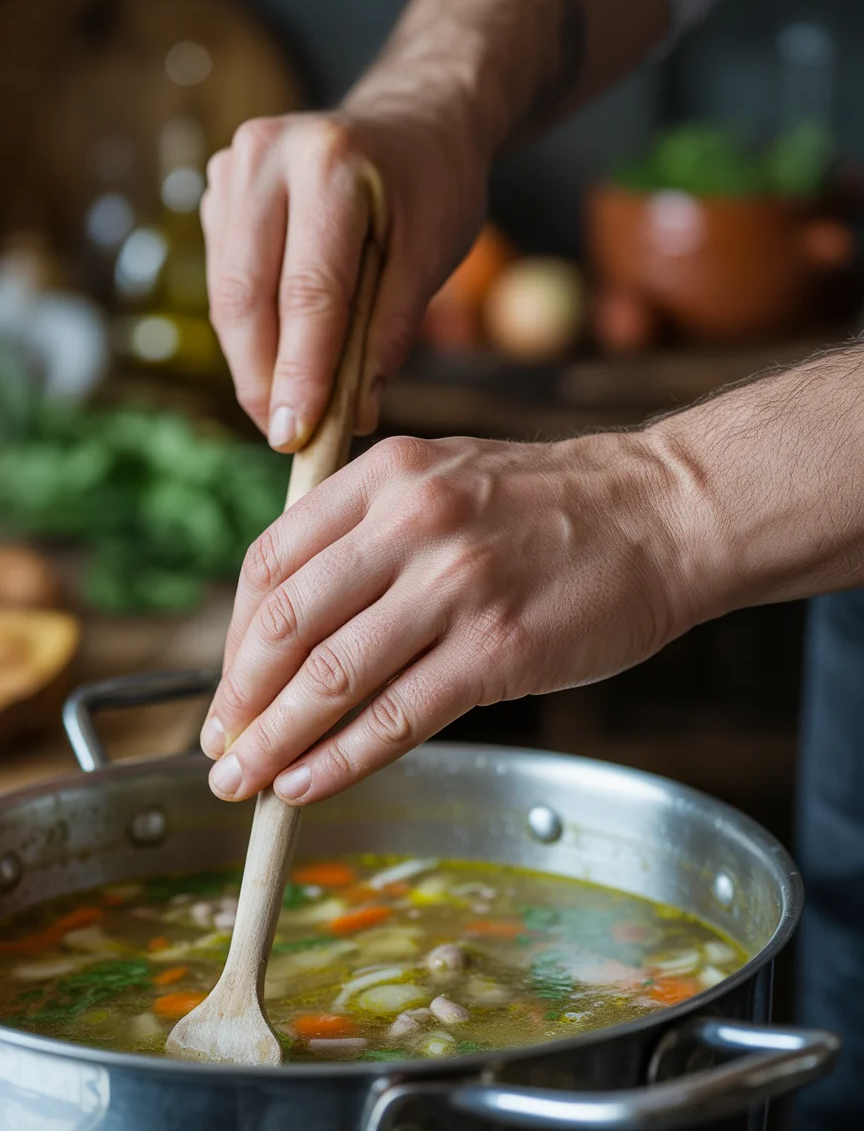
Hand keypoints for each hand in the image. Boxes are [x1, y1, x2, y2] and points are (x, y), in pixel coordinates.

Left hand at [200, 433, 690, 804]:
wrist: (663, 515)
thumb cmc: (551, 508)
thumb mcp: (447, 479)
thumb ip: (369, 534)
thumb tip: (294, 630)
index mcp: (387, 476)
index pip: (272, 561)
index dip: (235, 637)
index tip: (228, 688)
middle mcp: (413, 522)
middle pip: (289, 624)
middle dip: (241, 699)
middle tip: (222, 749)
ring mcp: (457, 586)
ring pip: (333, 676)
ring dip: (277, 740)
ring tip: (246, 782)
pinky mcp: (498, 650)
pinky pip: (396, 717)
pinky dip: (340, 760)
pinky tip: (308, 785)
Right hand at [201, 107, 486, 450]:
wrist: (414, 119)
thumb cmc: (432, 189)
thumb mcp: (432, 257)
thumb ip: (389, 332)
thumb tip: (353, 414)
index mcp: (329, 165)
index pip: (307, 292)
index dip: (299, 373)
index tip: (295, 436)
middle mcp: (266, 157)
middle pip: (246, 296)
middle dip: (262, 379)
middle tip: (285, 438)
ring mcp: (233, 168)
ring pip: (226, 294)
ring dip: (251, 361)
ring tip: (284, 410)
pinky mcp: (220, 188)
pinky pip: (224, 277)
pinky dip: (249, 329)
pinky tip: (278, 358)